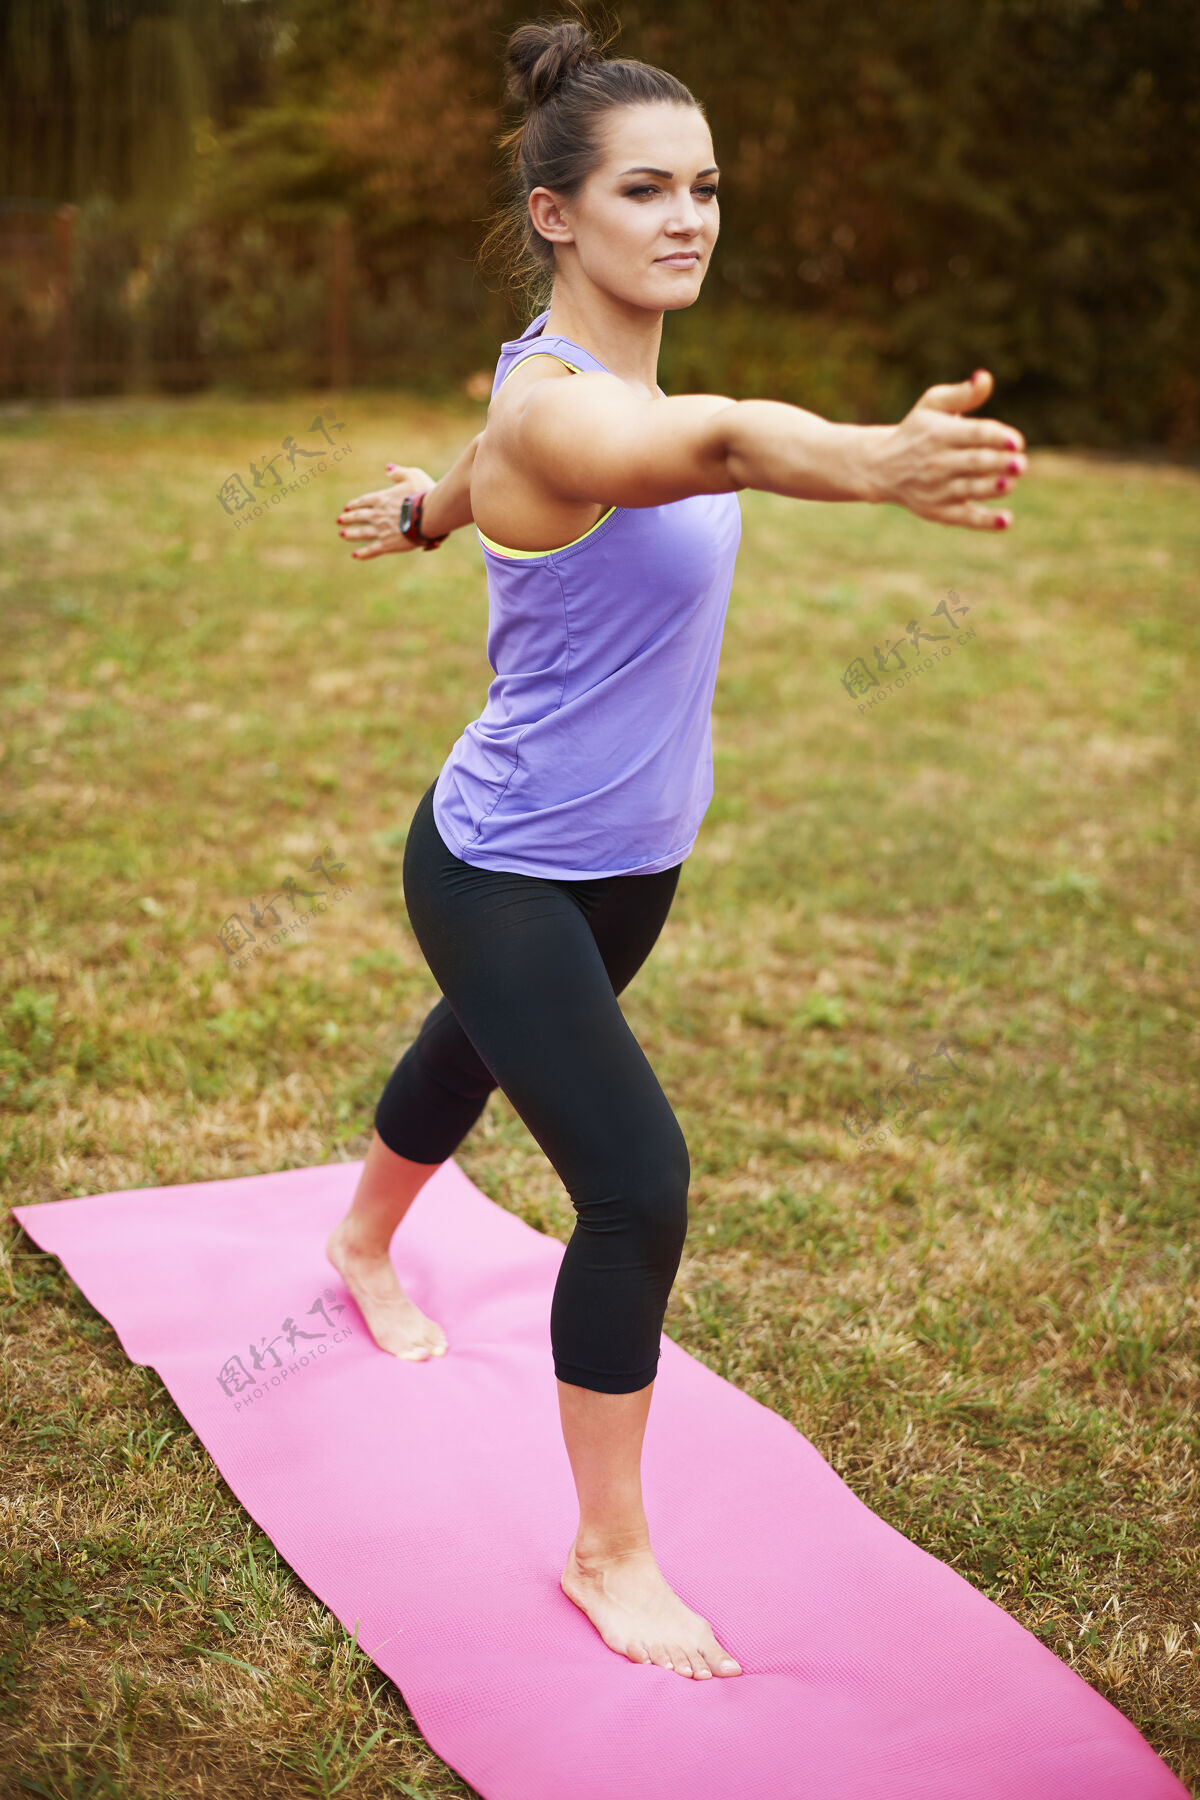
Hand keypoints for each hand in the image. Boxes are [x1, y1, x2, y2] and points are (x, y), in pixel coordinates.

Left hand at [336, 465, 436, 558]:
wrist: (430, 514)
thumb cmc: (425, 493)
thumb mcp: (413, 475)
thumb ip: (399, 472)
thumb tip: (388, 469)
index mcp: (382, 498)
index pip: (364, 501)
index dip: (355, 504)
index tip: (347, 507)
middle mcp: (377, 514)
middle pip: (358, 516)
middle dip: (348, 518)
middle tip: (340, 520)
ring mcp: (381, 530)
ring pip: (361, 533)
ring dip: (350, 534)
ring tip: (342, 534)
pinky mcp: (388, 544)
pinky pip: (372, 550)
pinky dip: (363, 553)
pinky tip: (355, 555)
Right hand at [868, 371, 1026, 529]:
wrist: (881, 467)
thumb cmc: (917, 432)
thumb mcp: (931, 406)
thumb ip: (961, 395)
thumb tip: (985, 378)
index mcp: (939, 434)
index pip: (974, 434)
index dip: (997, 437)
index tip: (1016, 442)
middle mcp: (937, 462)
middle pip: (975, 463)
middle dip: (1000, 463)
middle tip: (1020, 463)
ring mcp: (937, 489)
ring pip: (971, 489)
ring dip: (993, 487)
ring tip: (1010, 482)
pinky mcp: (939, 511)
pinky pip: (965, 518)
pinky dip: (985, 521)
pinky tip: (1006, 520)